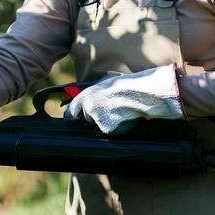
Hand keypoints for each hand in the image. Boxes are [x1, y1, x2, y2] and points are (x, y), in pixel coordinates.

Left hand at [66, 65, 183, 134]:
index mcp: (86, 94)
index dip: (74, 114)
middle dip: (94, 117)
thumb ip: (94, 94)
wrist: (141, 92)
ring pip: (98, 125)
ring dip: (106, 122)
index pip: (73, 110)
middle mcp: (87, 106)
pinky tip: (123, 118)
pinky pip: (109, 130)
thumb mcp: (106, 84)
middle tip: (109, 111)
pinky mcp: (106, 127)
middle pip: (86, 118)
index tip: (74, 118)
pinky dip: (115, 127)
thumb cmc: (126, 86)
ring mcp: (96, 118)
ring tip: (119, 111)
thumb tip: (87, 104)